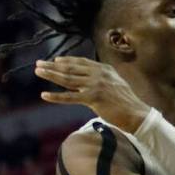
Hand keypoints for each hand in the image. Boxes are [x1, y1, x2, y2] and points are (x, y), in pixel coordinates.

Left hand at [35, 57, 149, 132]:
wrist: (137, 114)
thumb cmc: (127, 102)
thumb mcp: (116, 83)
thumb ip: (104, 78)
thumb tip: (93, 79)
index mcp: (105, 69)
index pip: (81, 62)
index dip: (67, 61)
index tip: (55, 60)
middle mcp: (99, 74)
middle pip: (71, 69)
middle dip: (53, 66)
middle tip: (39, 64)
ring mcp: (95, 86)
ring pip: (68, 79)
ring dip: (50, 75)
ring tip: (38, 71)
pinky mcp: (93, 99)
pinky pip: (70, 97)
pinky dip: (56, 97)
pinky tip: (44, 95)